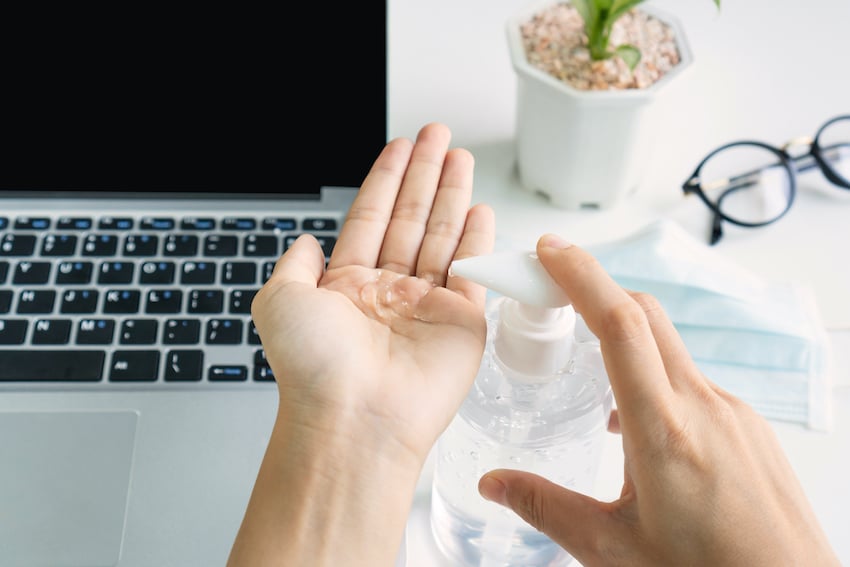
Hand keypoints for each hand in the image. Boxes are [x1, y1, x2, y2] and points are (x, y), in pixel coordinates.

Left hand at [228, 123, 494, 566]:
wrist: (352, 417)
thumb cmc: (313, 366)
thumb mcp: (279, 300)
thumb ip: (294, 264)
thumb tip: (305, 241)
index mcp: (348, 285)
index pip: (372, 217)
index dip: (387, 178)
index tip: (400, 146)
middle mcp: (388, 293)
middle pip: (411, 218)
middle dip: (425, 174)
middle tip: (439, 135)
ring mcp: (426, 307)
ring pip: (442, 236)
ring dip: (452, 195)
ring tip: (461, 157)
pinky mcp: (461, 324)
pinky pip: (472, 273)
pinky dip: (478, 241)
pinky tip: (480, 210)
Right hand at [478, 235, 838, 565]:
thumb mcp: (613, 549)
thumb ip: (547, 507)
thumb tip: (494, 483)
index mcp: (664, 430)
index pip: (620, 326)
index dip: (582, 277)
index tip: (549, 252)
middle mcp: (703, 406)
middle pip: (646, 316)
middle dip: (595, 286)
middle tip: (551, 284)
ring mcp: (733, 412)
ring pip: (669, 347)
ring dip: (624, 336)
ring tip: (586, 367)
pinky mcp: (748, 426)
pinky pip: (692, 380)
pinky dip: (655, 376)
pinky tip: (635, 423)